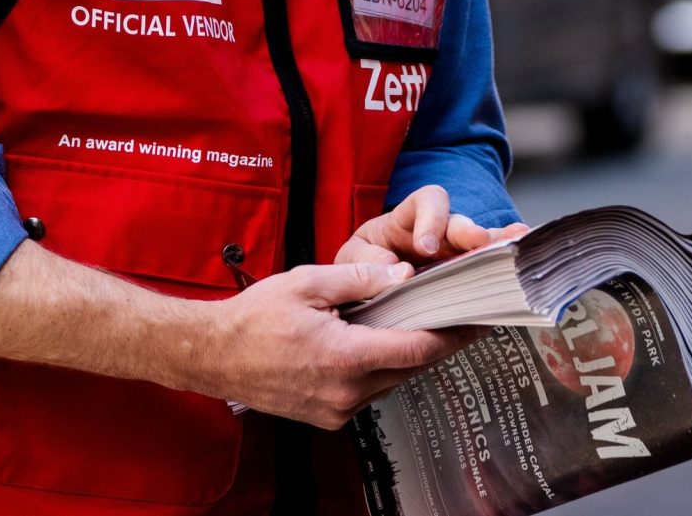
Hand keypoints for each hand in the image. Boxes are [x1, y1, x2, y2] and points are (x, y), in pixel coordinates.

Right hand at [196, 261, 476, 428]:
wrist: (213, 355)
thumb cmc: (255, 317)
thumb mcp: (307, 283)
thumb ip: (358, 280)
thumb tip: (402, 274)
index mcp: (344, 357)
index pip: (415, 350)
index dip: (451, 335)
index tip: (477, 320)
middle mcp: (346, 392)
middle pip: (409, 368)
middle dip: (435, 342)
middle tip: (458, 314)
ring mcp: (336, 410)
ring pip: (390, 380)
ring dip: (407, 355)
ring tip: (420, 322)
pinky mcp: (327, 416)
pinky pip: (368, 390)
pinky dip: (380, 367)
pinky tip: (377, 342)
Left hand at [334, 184, 528, 266]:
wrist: (364, 290)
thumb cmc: (361, 265)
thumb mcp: (353, 259)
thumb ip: (366, 262)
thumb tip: (396, 272)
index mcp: (407, 220)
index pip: (426, 202)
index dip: (430, 219)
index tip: (425, 248)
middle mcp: (438, 233)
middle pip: (459, 222)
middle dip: (469, 231)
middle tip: (480, 242)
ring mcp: (455, 255)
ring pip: (480, 244)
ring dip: (497, 245)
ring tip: (518, 242)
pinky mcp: (466, 279)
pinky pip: (487, 270)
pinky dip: (502, 267)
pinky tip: (522, 262)